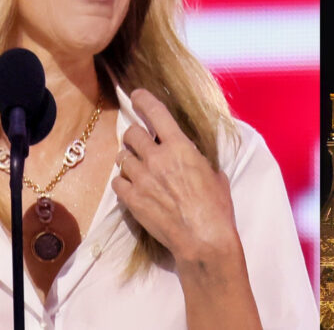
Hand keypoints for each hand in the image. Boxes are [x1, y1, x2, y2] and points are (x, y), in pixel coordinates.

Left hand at [111, 89, 240, 263]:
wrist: (203, 239)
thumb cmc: (216, 207)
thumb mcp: (214, 174)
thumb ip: (196, 158)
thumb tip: (191, 153)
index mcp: (180, 147)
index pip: (156, 113)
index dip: (143, 100)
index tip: (137, 95)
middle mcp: (158, 158)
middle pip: (131, 133)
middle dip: (134, 136)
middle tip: (140, 144)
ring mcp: (142, 179)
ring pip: (123, 158)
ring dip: (129, 160)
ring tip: (138, 169)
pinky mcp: (132, 199)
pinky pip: (117, 182)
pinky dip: (123, 182)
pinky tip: (133, 188)